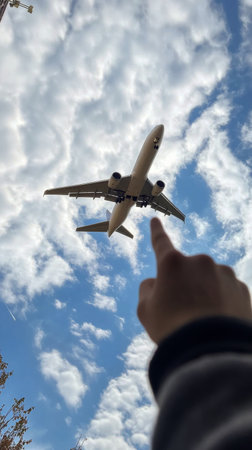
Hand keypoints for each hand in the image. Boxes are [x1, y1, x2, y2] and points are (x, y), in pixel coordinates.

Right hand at [137, 217, 250, 343]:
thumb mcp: (145, 311)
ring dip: (205, 293)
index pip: (161, 242)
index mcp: (172, 263)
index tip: (155, 220)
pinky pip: (226, 291)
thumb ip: (147, 290)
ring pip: (209, 281)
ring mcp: (223, 273)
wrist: (212, 350)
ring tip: (202, 321)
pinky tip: (217, 322)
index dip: (157, 232)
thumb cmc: (172, 328)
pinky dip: (222, 302)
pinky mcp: (241, 288)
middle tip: (182, 311)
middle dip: (185, 284)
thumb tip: (155, 282)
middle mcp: (199, 261)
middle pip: (187, 271)